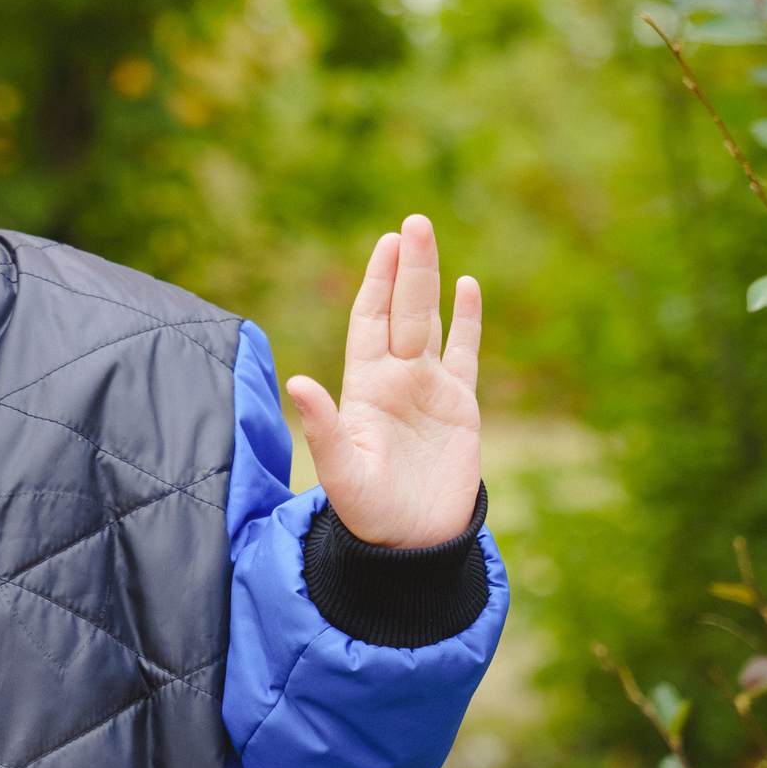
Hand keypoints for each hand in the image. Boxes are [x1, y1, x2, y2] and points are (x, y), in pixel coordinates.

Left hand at [285, 214, 483, 549]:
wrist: (411, 544)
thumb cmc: (368, 511)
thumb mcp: (342, 469)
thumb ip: (324, 427)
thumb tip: (298, 382)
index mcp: (366, 386)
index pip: (370, 320)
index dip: (377, 282)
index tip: (385, 243)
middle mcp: (397, 378)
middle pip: (402, 310)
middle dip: (407, 268)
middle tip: (414, 223)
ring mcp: (429, 389)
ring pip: (430, 322)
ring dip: (431, 282)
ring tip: (429, 237)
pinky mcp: (462, 408)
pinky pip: (465, 355)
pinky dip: (467, 322)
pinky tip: (468, 288)